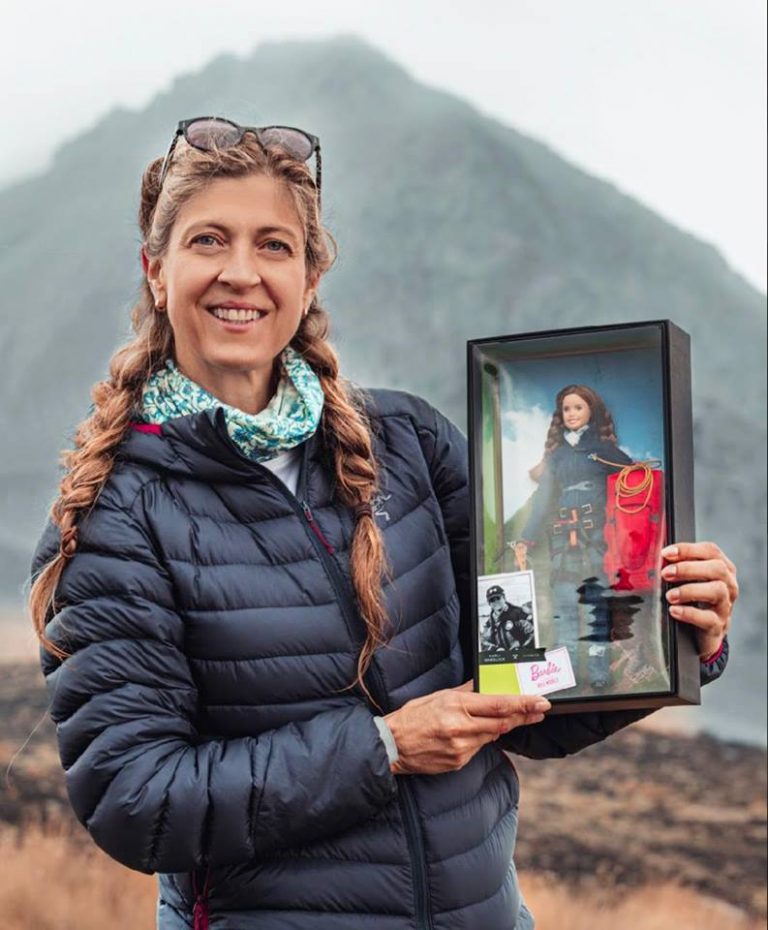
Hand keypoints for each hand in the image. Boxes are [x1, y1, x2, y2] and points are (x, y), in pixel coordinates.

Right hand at [384, 681, 549, 774]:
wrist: (393, 746)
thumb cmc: (412, 717)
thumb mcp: (437, 696)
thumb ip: (464, 692)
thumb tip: (484, 685)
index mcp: (456, 705)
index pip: (498, 704)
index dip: (523, 703)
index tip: (540, 701)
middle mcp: (461, 727)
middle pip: (503, 722)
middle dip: (524, 716)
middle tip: (540, 710)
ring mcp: (461, 747)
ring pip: (492, 736)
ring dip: (502, 727)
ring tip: (513, 719)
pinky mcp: (459, 761)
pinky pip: (478, 748)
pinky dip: (481, 739)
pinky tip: (474, 733)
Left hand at [661, 541, 737, 659]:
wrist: (700, 632)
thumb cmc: (692, 598)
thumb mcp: (688, 579)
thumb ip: (678, 565)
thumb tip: (658, 557)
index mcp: (722, 568)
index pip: (710, 550)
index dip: (688, 549)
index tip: (666, 553)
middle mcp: (728, 585)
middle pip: (717, 569)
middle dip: (688, 568)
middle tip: (665, 573)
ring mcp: (725, 606)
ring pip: (717, 591)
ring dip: (689, 590)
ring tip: (669, 595)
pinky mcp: (718, 625)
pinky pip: (708, 618)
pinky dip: (689, 613)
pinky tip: (674, 610)